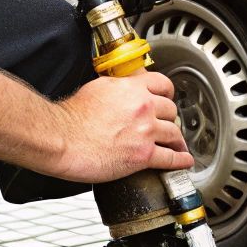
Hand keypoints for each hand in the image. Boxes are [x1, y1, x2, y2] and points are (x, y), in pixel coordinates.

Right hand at [45, 71, 193, 181]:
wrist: (62, 138)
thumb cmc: (71, 117)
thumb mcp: (97, 87)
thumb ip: (117, 87)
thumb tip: (122, 89)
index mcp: (132, 88)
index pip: (163, 85)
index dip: (167, 94)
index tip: (168, 99)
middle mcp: (143, 107)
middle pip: (171, 110)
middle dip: (169, 118)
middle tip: (167, 124)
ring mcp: (145, 131)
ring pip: (174, 133)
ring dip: (177, 140)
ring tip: (178, 144)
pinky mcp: (143, 155)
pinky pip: (170, 158)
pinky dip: (180, 160)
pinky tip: (184, 160)